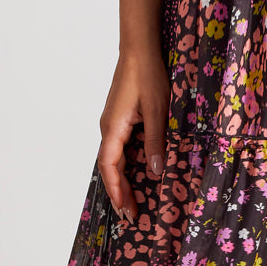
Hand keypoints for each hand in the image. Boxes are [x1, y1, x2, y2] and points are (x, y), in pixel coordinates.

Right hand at [97, 46, 168, 222]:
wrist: (139, 49)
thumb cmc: (147, 75)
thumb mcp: (158, 110)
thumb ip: (156, 141)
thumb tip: (155, 171)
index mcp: (113, 128)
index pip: (110, 167)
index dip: (117, 191)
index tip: (125, 210)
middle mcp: (108, 128)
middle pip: (110, 168)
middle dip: (120, 193)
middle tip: (131, 217)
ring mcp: (113, 123)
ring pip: (115, 159)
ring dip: (123, 181)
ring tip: (132, 202)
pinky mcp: (120, 118)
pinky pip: (120, 148)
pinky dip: (126, 165)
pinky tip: (136, 174)